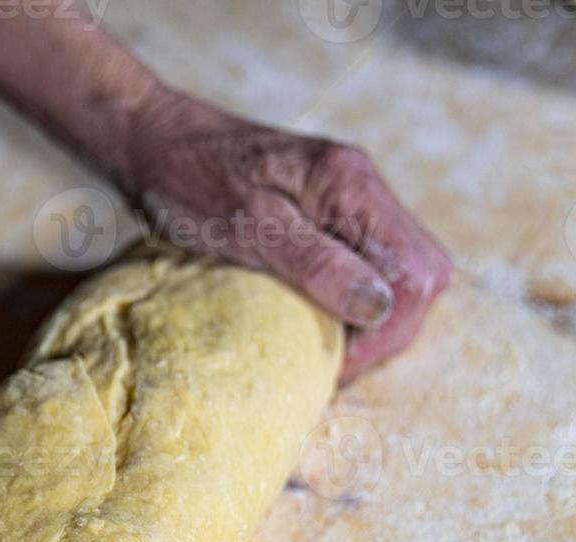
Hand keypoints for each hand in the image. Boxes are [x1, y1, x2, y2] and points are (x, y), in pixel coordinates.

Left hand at [115, 88, 453, 381]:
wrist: (154, 141)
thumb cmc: (188, 178)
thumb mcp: (247, 227)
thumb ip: (316, 262)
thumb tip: (379, 306)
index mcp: (350, 186)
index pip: (417, 274)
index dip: (387, 329)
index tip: (338, 362)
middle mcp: (363, 188)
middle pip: (421, 277)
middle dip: (388, 331)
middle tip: (336, 365)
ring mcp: (350, 199)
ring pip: (401, 275)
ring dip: (374, 321)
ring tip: (328, 351)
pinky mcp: (331, 213)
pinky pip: (370, 266)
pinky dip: (355, 302)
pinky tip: (321, 321)